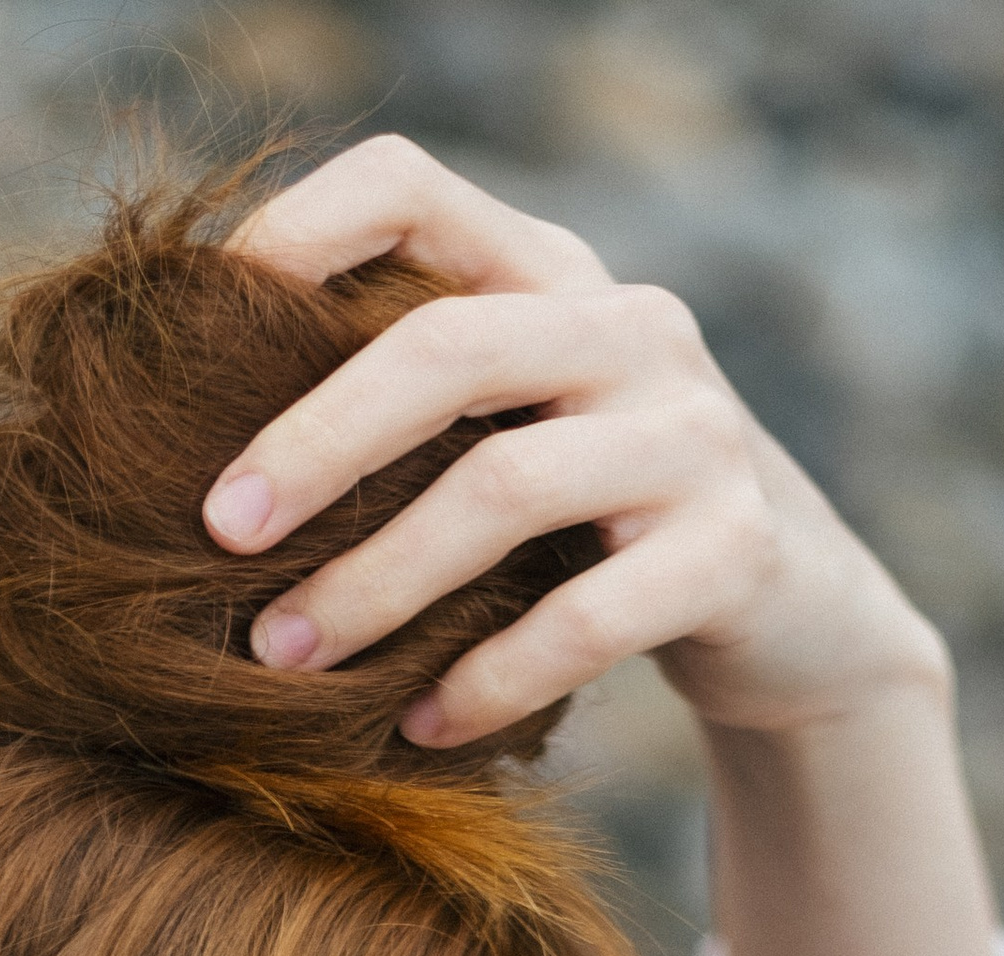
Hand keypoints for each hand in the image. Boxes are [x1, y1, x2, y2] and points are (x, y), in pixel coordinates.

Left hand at [205, 133, 944, 751]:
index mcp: (552, 274)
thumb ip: (414, 411)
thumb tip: (208, 471)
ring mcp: (694, 434)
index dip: (299, 230)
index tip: (203, 326)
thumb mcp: (518, 434)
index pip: (411, 184)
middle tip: (216, 532)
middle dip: (315, 442)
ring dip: (377, 582)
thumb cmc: (602, 532)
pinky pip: (586, 619)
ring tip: (286, 656)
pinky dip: (488, 678)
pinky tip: (420, 724)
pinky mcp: (735, 551)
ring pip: (504, 488)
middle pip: (446, 347)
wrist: (800, 620)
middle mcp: (630, 327)